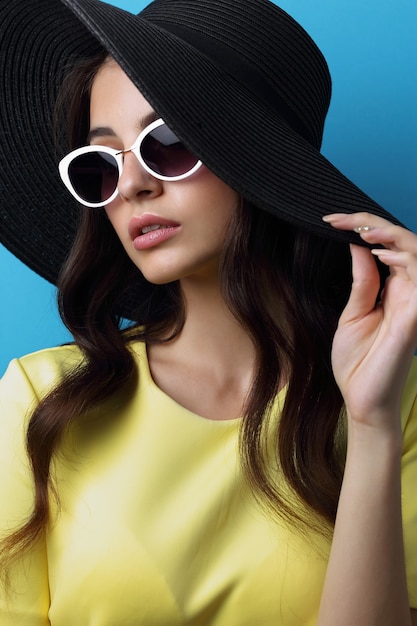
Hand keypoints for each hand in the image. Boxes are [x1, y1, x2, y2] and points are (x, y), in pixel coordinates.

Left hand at [323, 212, 416, 429]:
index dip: (365, 227)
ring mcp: (415, 302)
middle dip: (372, 223)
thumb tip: (358, 246)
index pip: (388, 247)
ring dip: (390, 233)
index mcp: (394, 291)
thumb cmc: (358, 362)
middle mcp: (410, 292)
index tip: (331, 221)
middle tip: (340, 219)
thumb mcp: (352, 314)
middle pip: (404, 242)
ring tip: (360, 229)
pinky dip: (404, 259)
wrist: (361, 399)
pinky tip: (380, 253)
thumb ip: (362, 281)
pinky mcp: (416, 316)